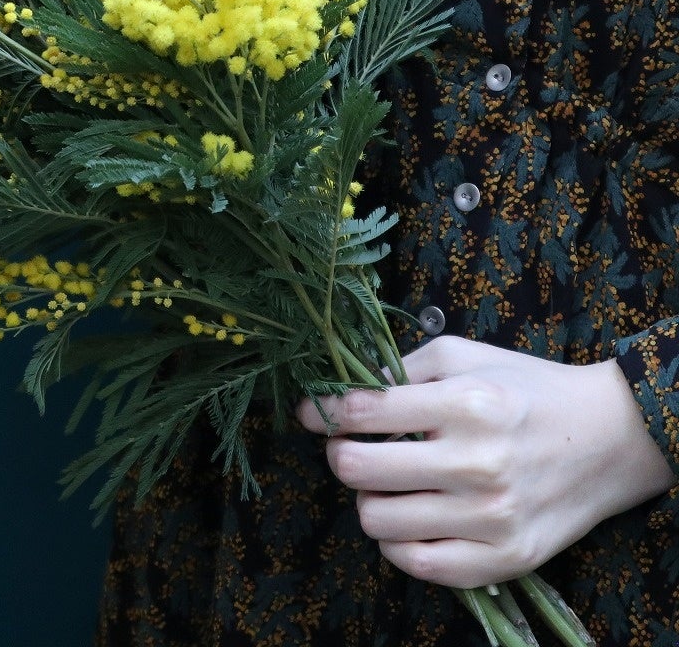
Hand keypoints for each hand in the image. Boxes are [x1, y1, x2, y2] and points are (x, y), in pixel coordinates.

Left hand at [296, 335, 675, 587]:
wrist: (608, 439)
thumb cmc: (525, 388)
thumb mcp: (460, 356)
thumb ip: (397, 368)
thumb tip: (340, 392)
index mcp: (463, 404)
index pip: (362, 412)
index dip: (323, 411)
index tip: (311, 412)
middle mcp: (476, 463)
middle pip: (357, 470)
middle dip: (340, 454)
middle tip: (351, 446)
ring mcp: (490, 518)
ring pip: (377, 521)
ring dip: (369, 499)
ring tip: (388, 482)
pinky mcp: (503, 559)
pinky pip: (417, 564)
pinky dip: (398, 542)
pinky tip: (409, 515)